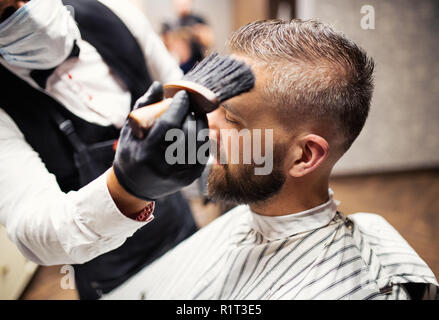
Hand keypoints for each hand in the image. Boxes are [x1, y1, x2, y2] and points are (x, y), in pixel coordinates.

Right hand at [113, 81, 208, 200]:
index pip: (169, 125)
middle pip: (188, 133)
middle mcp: (164, 166)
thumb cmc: (132, 151)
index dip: (179, 107)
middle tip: (189, 104)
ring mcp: (179, 174)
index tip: (183, 95)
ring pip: (199, 142)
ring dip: (200, 124)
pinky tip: (196, 129)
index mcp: (146, 153)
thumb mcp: (131, 130)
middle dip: (191, 114)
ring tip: (193, 115)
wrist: (135, 185)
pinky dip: (202, 137)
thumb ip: (144, 107)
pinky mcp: (190, 178)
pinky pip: (203, 152)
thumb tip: (159, 85)